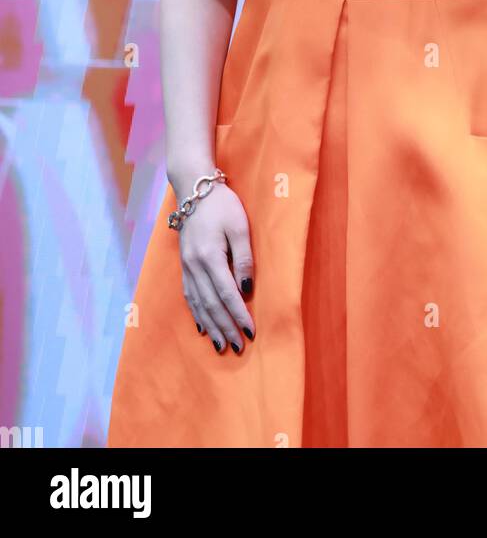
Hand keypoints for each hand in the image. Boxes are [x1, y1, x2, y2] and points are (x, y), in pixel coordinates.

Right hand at [176, 181, 255, 353]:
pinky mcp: (184, 265)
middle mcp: (194, 266)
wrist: (193, 190)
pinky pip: (189, 296)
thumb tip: (247, 289)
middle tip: (238, 348)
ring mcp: (186, 267)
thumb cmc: (222, 205)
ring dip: (211, 326)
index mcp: (209, 256)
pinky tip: (202, 326)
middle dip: (226, 327)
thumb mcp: (239, 226)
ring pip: (198, 304)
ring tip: (221, 345)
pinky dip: (197, 314)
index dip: (238, 315)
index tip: (250, 332)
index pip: (227, 294)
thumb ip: (243, 257)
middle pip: (211, 305)